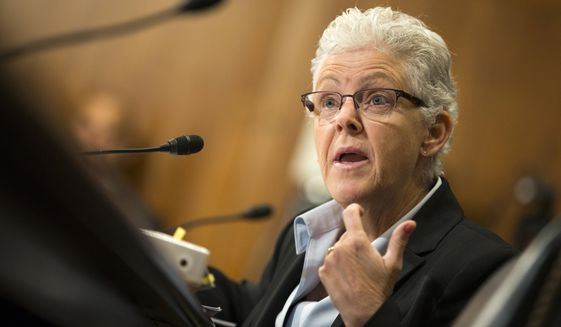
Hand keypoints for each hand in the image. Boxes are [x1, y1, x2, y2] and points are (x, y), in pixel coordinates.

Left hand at [319, 203, 415, 326]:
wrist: (364, 314)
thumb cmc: (379, 289)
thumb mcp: (393, 264)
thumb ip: (400, 240)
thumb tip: (410, 223)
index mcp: (357, 242)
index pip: (349, 213)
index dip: (355, 209)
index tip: (359, 212)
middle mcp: (340, 248)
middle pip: (346, 234)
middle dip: (355, 241)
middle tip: (365, 257)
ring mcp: (329, 260)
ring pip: (337, 248)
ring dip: (345, 253)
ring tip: (357, 270)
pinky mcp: (323, 272)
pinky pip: (329, 261)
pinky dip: (336, 265)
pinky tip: (347, 276)